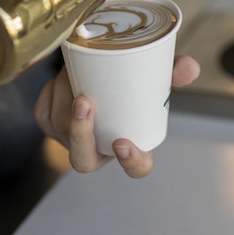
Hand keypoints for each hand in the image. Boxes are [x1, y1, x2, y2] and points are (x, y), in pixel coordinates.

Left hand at [34, 55, 199, 177]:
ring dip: (62, 101)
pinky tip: (58, 80)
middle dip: (80, 132)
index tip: (124, 143)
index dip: (132, 162)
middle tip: (85, 101)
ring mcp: (68, 139)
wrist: (99, 73)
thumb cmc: (129, 85)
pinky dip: (49, 95)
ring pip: (58, 129)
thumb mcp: (156, 77)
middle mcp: (96, 149)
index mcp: (127, 146)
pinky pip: (43, 114)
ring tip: (72, 72)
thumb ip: (173, 72)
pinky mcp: (48, 123)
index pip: (136, 168)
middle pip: (82, 158)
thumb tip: (190, 67)